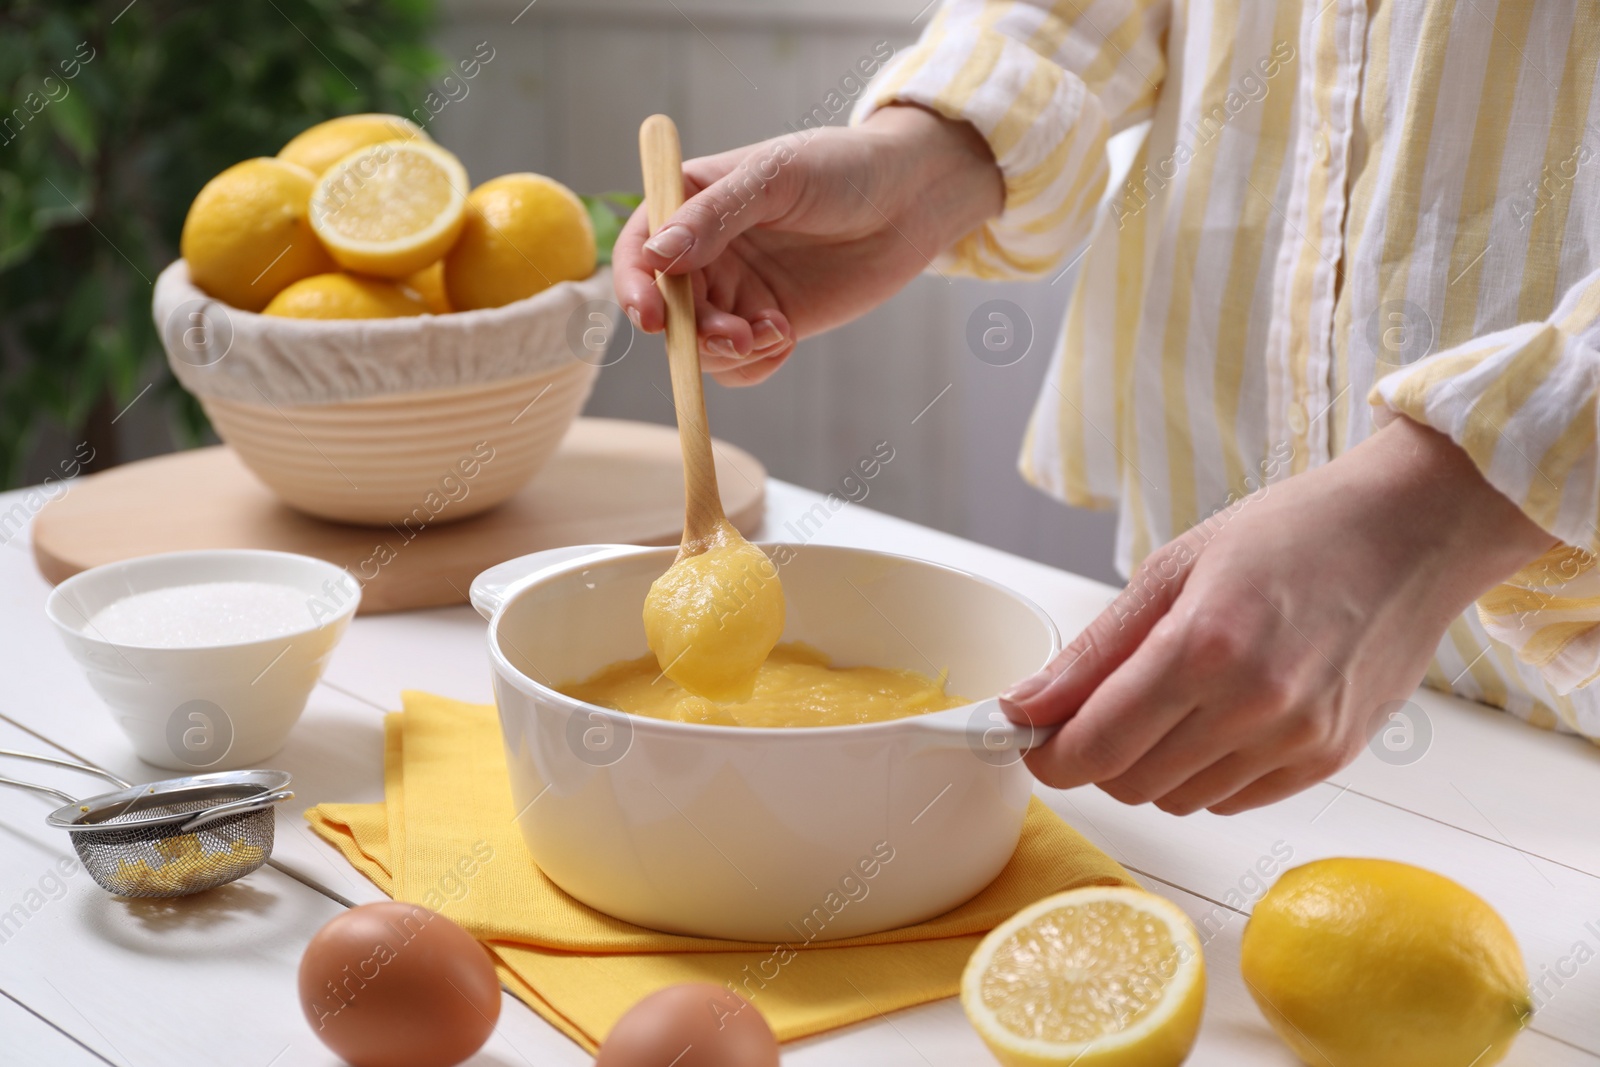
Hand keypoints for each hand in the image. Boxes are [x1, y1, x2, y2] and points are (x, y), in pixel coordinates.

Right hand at [613, 105, 1001, 385]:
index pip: (640, 248)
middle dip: (693, 331)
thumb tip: (657, 256)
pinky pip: (740, 364)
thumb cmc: (842, 168)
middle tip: (738, 336)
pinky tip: (784, 338)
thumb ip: (715, 216)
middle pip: (668, 308)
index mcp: (691, 203)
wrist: (910, 199)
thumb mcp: (776, 178)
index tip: (652, 316)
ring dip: (727, 352)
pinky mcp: (769, 322)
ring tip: (773, 332)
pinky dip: (755, 363)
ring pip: (700, 345)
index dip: (635, 284)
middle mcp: (705, 251)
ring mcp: (737, 290)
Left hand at [1004, 418, 1556, 814]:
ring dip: (1151, 768)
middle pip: (1131, 784)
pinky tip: (1217, 718)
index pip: (1096, 747)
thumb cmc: (1295, 533)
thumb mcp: (1173, 568)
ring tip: (1169, 702)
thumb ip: (1094, 651)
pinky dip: (1205, 774)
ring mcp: (1299, 741)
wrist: (1414, 531)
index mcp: (1204, 646)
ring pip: (1180, 801)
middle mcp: (1255, 706)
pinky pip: (1233, 800)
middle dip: (1096, 757)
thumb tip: (1026, 705)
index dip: (1049, 755)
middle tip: (1099, 710)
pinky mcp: (1330, 759)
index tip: (1034, 739)